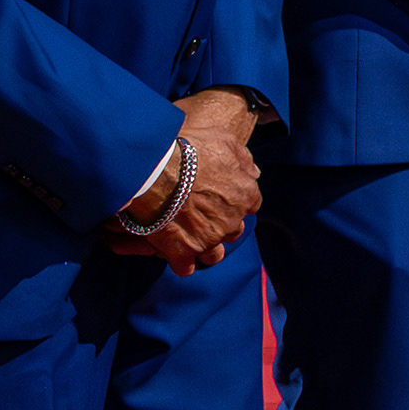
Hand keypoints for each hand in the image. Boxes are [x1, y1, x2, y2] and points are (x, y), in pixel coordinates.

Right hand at [106, 87, 264, 269]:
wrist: (155, 170)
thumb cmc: (189, 151)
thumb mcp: (224, 141)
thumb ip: (242, 159)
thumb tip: (253, 172)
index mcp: (246, 194)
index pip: (250, 204)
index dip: (234, 202)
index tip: (220, 199)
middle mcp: (232, 220)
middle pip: (233, 230)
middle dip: (220, 225)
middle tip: (201, 217)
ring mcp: (208, 239)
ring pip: (214, 254)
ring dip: (204, 247)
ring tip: (189, 238)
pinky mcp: (183, 253)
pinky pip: (186, 268)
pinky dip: (180, 261)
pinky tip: (172, 252)